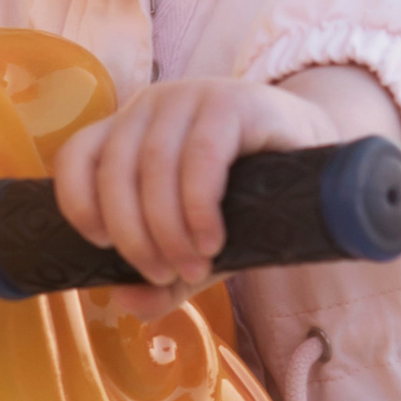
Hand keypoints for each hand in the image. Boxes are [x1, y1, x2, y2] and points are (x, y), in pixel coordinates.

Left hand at [51, 66, 400, 290]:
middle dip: (133, 235)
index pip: (77, 155)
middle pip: (115, 171)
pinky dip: (199, 206)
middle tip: (163, 275)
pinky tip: (213, 238)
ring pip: (154, 166)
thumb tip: (124, 302)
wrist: (323, 160)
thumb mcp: (198, 245)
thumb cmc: (251, 201)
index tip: (100, 245)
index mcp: (129, 131)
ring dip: (167, 228)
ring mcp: (192, 98)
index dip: (76, 201)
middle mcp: (152, 107)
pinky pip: (201, 155)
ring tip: (194, 266)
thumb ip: (162, 280)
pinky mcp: (234, 102)